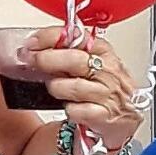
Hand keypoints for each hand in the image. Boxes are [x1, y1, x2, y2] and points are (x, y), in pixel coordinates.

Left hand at [28, 26, 138, 149]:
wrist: (125, 118)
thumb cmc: (103, 88)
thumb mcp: (90, 64)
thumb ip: (66, 53)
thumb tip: (34, 48)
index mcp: (103, 51)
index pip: (77, 36)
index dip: (51, 37)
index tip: (32, 43)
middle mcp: (107, 70)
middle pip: (74, 60)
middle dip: (46, 59)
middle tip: (30, 61)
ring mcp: (106, 94)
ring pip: (73, 86)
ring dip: (56, 87)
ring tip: (54, 88)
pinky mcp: (103, 116)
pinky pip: (76, 111)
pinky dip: (68, 109)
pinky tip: (69, 106)